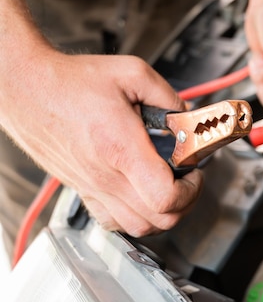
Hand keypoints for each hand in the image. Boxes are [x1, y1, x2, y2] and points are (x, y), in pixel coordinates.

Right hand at [0, 48, 202, 236]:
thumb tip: (187, 117)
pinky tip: (142, 197)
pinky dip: (135, 219)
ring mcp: (93, 187)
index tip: (194, 172)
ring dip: (163, 214)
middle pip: (159, 219)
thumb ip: (168, 97)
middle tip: (187, 179)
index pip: (165, 196)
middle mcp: (107, 175)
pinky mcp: (83, 190)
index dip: (191, 190)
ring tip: (169, 188)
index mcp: (122, 148)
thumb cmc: (72, 82)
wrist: (29, 88)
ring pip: (138, 227)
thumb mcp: (132, 73)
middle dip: (185, 202)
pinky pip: (113, 223)